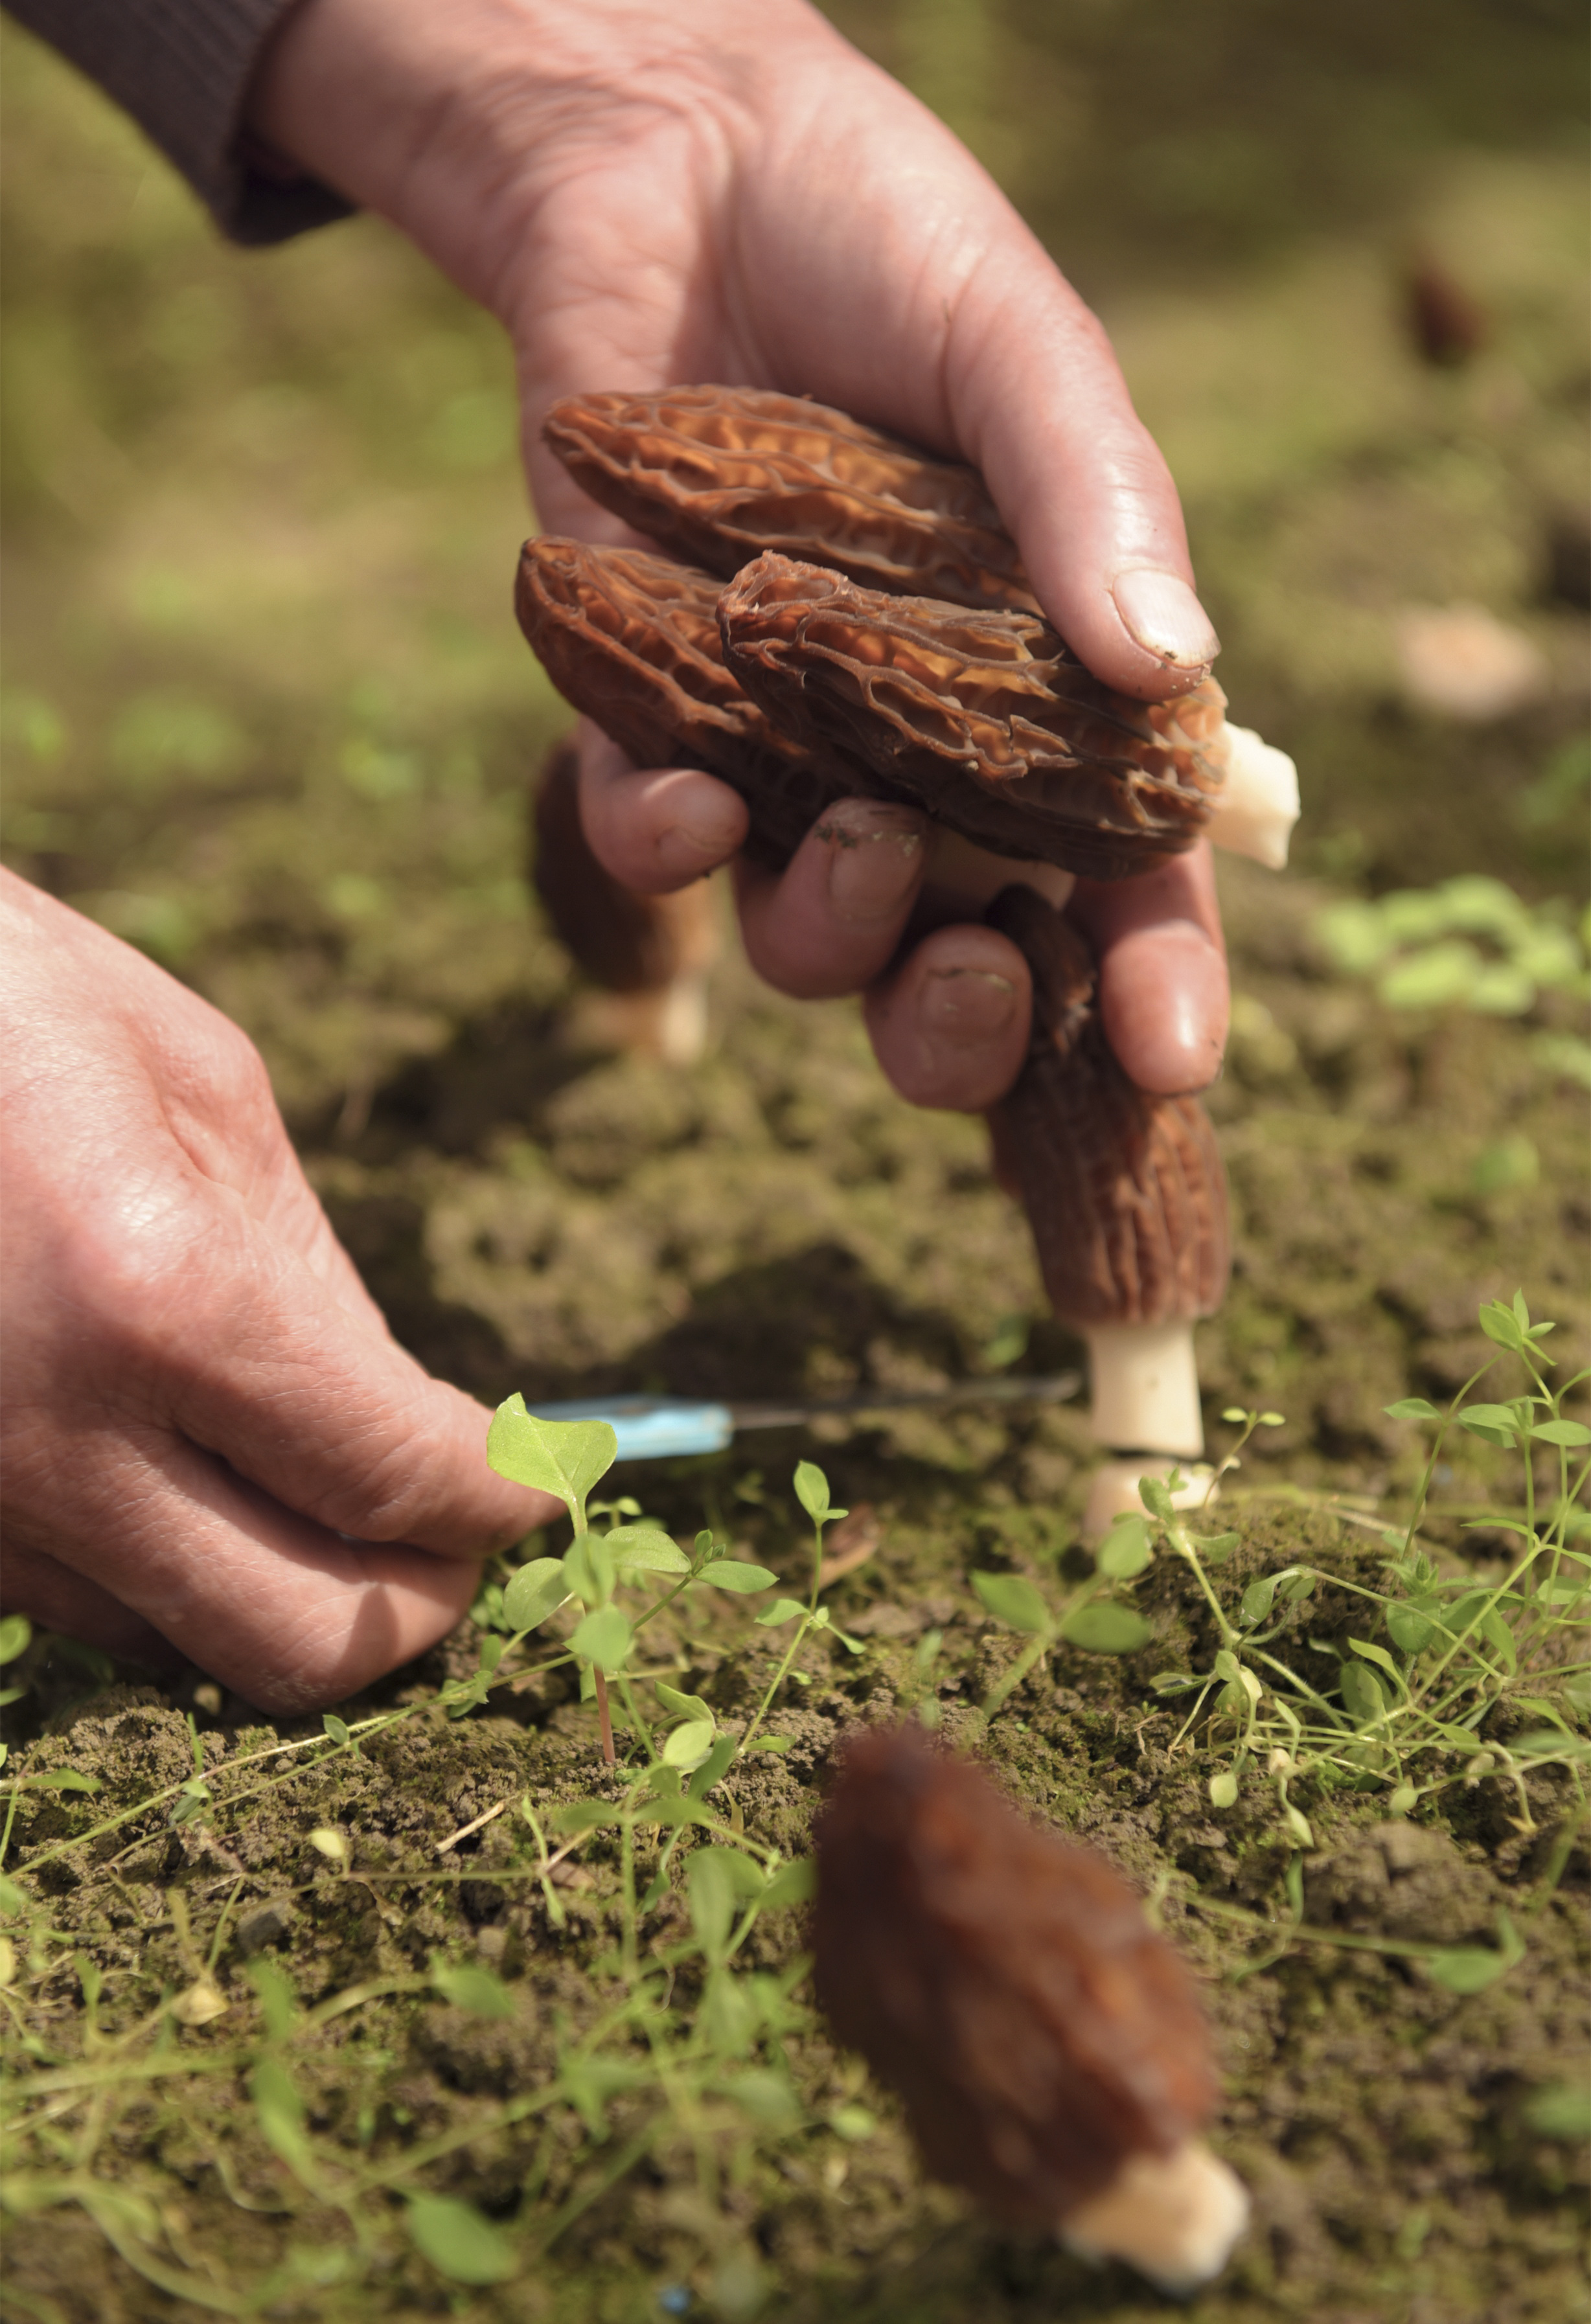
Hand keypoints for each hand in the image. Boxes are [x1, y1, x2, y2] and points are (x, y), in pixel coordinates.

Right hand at [0, 873, 559, 1711]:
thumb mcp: (199, 1086)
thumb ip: (316, 1278)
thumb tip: (412, 1427)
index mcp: (156, 1298)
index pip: (394, 1478)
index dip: (500, 1498)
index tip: (539, 1485)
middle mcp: (47, 1441)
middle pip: (302, 1643)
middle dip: (415, 1603)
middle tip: (455, 1537)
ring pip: (186, 1647)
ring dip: (287, 1592)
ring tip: (323, 1497)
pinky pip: (78, 1609)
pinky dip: (165, 1574)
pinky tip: (187, 1477)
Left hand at [250, 0, 1228, 1107]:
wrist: (679, 176)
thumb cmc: (893, 253)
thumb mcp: (1023, 352)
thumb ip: (1095, 501)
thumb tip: (1173, 668)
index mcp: (1058, 696)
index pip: (1129, 876)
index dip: (1155, 977)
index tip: (1177, 1055)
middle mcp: (929, 755)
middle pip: (965, 964)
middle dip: (971, 1022)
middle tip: (980, 974)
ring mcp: (789, 754)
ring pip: (814, 937)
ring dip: (834, 932)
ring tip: (854, 839)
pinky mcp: (652, 719)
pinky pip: (657, 843)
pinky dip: (667, 841)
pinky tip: (682, 794)